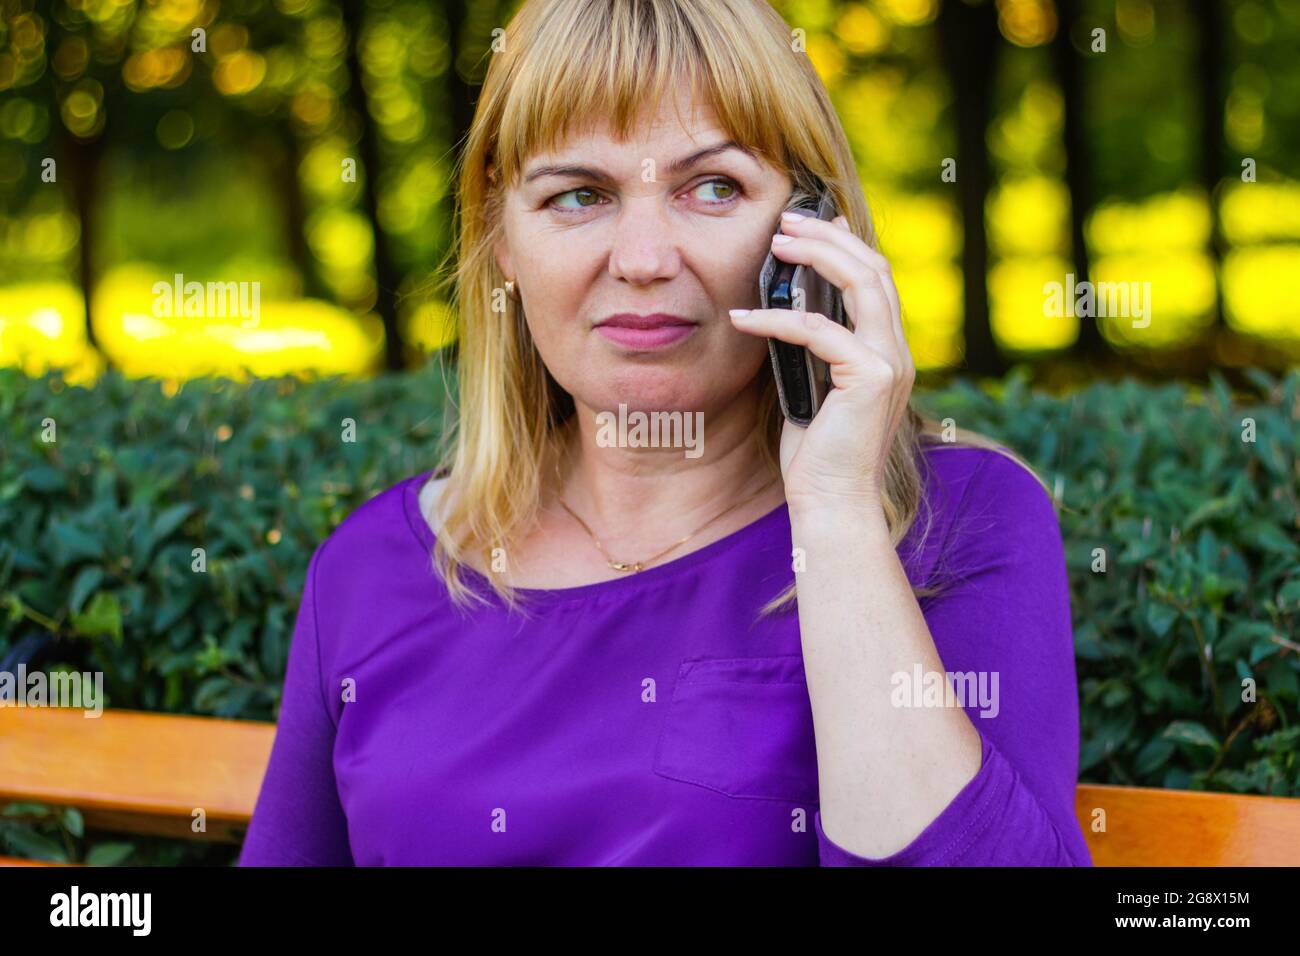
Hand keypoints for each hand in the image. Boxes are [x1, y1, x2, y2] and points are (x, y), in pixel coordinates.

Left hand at [729, 212, 914, 517]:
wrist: (830, 504)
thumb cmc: (815, 455)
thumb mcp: (809, 387)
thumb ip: (809, 351)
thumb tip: (780, 311)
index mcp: (887, 352)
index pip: (875, 279)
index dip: (842, 244)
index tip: (804, 225)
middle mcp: (897, 352)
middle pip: (874, 268)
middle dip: (829, 236)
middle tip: (785, 220)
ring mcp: (891, 363)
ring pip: (863, 284)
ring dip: (817, 255)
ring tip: (775, 243)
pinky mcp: (872, 379)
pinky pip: (820, 331)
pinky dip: (777, 319)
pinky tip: (742, 317)